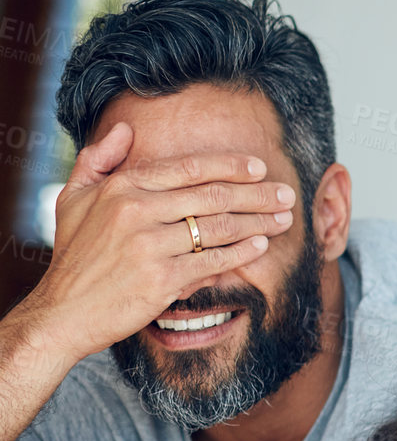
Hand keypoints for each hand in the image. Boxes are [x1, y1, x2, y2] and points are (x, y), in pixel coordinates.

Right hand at [18, 123, 297, 360]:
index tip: (259, 166)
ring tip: (284, 218)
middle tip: (287, 193)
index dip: (229, 166)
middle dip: (257, 194)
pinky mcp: (162, 279)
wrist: (65, 311)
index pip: (188, 169)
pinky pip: (214, 260)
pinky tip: (262, 245)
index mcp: (121, 187)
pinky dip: (242, 251)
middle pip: (212, 196)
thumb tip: (125, 128)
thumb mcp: (72, 198)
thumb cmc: (75, 255)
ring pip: (218, 227)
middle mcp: (136, 211)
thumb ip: (98, 160)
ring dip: (259, 221)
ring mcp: (150, 245)